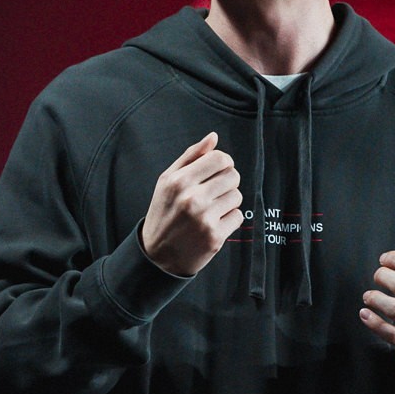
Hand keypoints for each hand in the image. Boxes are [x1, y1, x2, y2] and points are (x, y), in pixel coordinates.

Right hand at [141, 132, 243, 276]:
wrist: (157, 256)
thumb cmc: (163, 214)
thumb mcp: (167, 181)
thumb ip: (190, 157)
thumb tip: (213, 137)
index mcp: (179, 181)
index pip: (220, 158)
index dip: (224, 162)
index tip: (219, 171)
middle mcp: (191, 198)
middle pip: (233, 176)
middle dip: (227, 182)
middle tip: (214, 192)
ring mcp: (204, 219)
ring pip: (237, 196)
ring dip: (228, 201)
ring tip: (211, 209)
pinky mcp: (214, 237)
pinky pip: (237, 217)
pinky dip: (229, 219)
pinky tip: (213, 223)